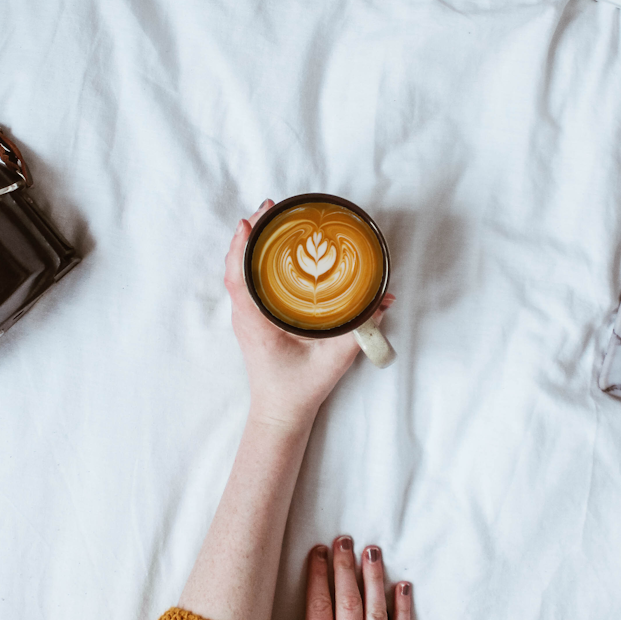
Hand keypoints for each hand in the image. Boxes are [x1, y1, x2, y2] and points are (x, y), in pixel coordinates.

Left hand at [224, 202, 393, 427]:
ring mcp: (246, 316)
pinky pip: (246, 282)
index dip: (241, 247)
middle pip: (237, 265)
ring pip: (239, 272)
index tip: (250, 221)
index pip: (239, 276)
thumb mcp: (336, 358)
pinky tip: (267, 246)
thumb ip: (360, 329)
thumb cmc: (301, 387)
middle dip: (250, 232)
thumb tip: (383, 299)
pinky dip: (252, 259)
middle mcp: (246, 315)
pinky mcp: (253, 318)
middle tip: (269, 206)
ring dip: (250, 244)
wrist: (281, 412)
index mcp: (256, 321)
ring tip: (267, 217)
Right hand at [283, 537, 411, 619]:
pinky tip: (402, 585)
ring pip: (376, 611)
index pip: (318, 607)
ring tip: (371, 550)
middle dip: (344, 566)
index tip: (318, 552)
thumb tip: (308, 619)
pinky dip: (403, 608)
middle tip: (343, 539)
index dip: (318, 575)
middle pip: (347, 601)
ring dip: (373, 577)